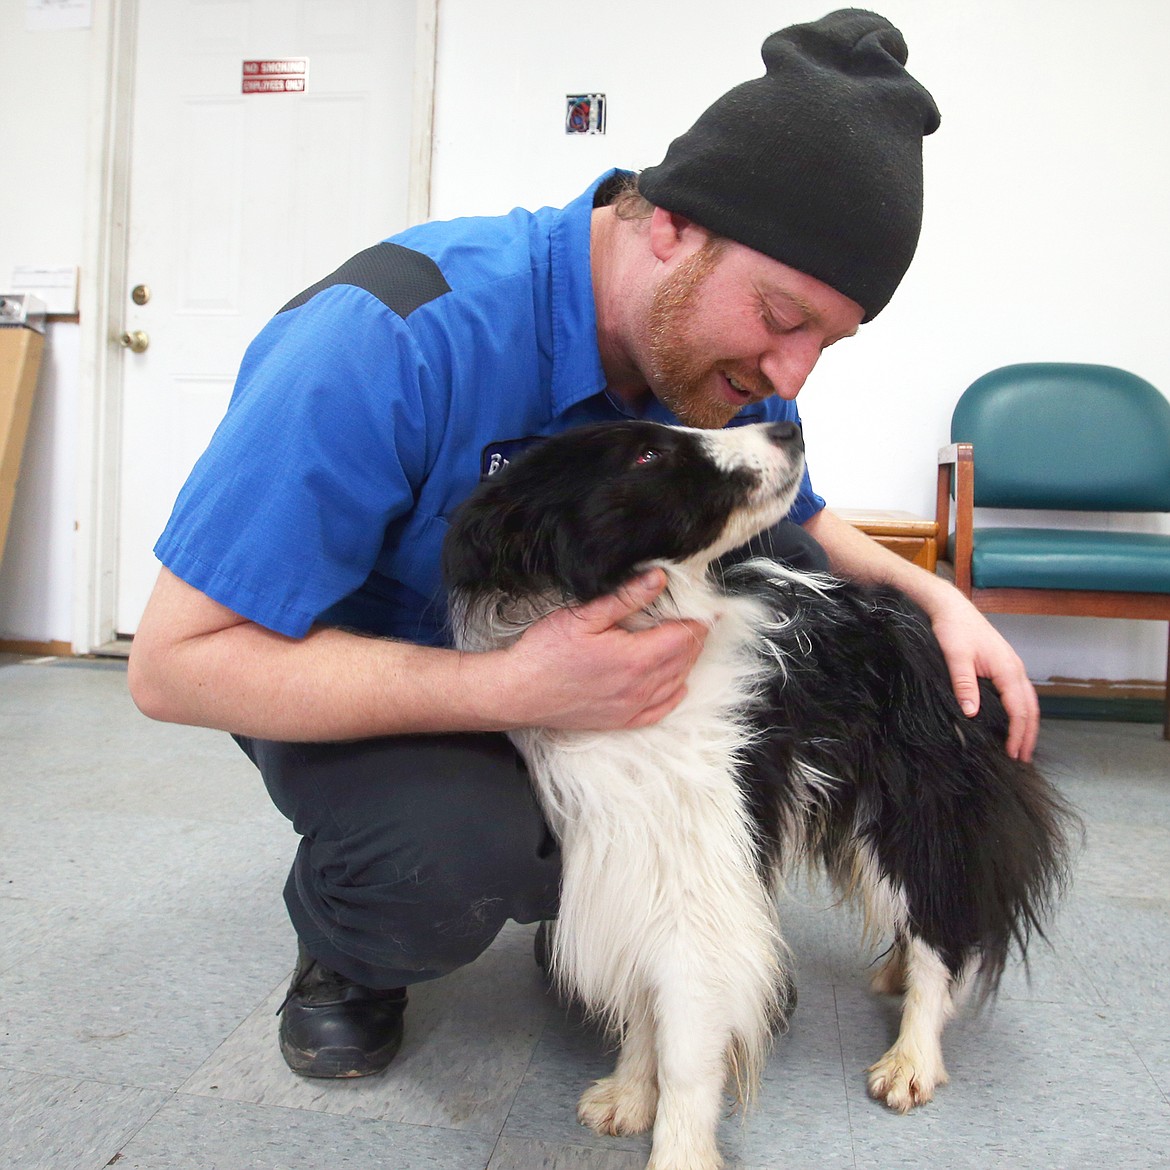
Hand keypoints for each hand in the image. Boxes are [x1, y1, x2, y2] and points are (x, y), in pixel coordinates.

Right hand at [498, 569, 709, 730]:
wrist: (520, 692)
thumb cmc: (546, 653)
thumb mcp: (584, 616)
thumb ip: (626, 597)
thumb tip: (659, 578)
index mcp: (636, 658)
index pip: (686, 635)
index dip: (700, 618)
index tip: (707, 606)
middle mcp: (641, 686)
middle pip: (686, 658)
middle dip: (695, 636)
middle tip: (697, 617)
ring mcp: (633, 706)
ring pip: (677, 681)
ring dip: (687, 661)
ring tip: (686, 641)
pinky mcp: (622, 720)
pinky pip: (661, 709)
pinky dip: (675, 693)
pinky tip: (676, 682)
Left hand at [928, 594, 1039, 761]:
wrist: (951, 607)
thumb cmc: (953, 629)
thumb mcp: (955, 656)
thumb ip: (964, 684)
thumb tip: (972, 713)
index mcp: (1007, 669)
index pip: (1019, 709)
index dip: (1018, 733)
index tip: (1012, 753)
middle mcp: (1015, 669)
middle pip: (1030, 708)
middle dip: (1028, 734)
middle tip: (1022, 758)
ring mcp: (1012, 666)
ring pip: (1028, 701)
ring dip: (1027, 724)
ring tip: (1021, 746)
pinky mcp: (1004, 665)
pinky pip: (1019, 693)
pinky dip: (1021, 711)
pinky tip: (1012, 721)